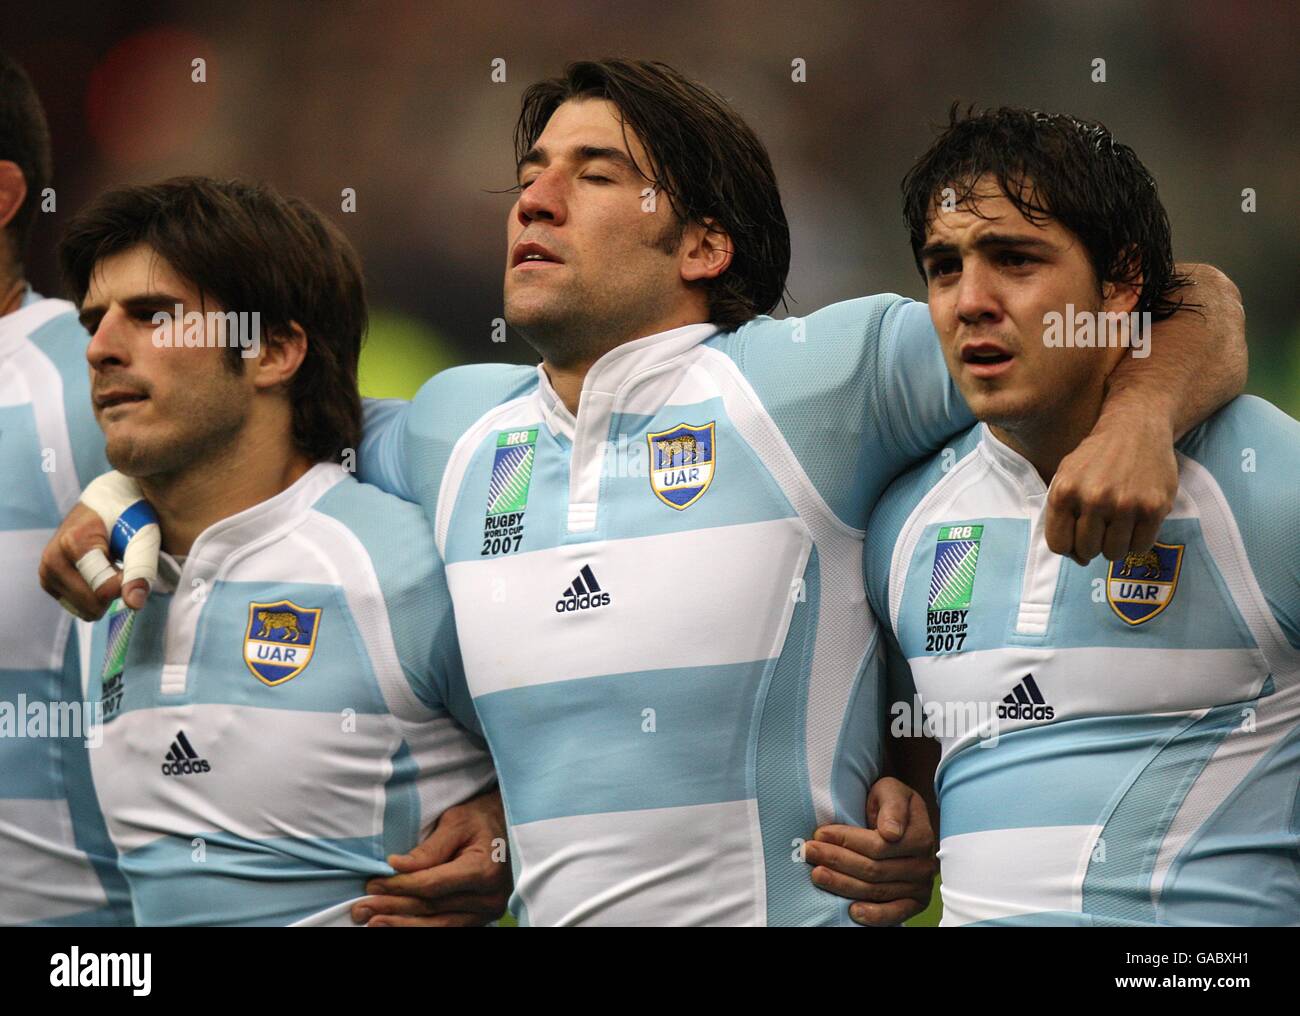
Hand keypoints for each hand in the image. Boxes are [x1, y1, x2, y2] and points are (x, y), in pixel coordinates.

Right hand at [38, 473, 156, 618]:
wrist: (105, 502)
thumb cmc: (128, 515)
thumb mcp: (143, 536)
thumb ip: (141, 568)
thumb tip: (134, 604)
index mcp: (72, 543)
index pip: (103, 589)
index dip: (127, 584)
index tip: (133, 563)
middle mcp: (51, 559)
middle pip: (92, 604)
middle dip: (115, 591)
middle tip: (121, 564)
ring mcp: (45, 572)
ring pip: (85, 609)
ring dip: (106, 594)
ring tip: (110, 565)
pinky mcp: (47, 582)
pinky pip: (79, 607)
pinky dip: (94, 596)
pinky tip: (99, 572)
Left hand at [351, 788, 509, 926]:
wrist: (512, 825)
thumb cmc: (483, 818)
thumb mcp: (457, 821)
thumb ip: (429, 848)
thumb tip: (396, 865)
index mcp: (483, 870)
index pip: (432, 886)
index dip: (399, 887)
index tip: (372, 883)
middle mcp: (488, 897)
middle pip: (431, 908)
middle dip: (392, 908)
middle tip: (360, 908)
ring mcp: (488, 911)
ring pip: (438, 924)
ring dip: (402, 925)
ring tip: (372, 923)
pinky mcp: (482, 917)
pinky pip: (448, 927)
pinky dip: (421, 927)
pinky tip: (398, 926)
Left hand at [805, 776, 937, 926]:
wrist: (901, 820)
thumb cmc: (890, 803)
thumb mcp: (891, 791)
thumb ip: (892, 806)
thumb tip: (891, 833)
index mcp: (920, 836)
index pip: (878, 845)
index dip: (847, 841)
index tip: (820, 833)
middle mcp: (923, 864)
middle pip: (874, 869)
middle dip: (838, 860)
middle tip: (810, 852)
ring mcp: (919, 886)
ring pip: (876, 890)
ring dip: (843, 885)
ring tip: (817, 874)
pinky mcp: (914, 903)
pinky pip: (895, 913)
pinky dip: (874, 916)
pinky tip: (852, 911)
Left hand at [1045, 413, 1177, 565]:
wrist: (1136, 428)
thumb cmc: (1096, 457)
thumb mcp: (1065, 476)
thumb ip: (1061, 515)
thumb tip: (1074, 556)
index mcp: (1065, 491)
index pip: (1059, 545)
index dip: (1068, 548)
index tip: (1078, 540)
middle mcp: (1093, 498)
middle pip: (1087, 550)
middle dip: (1093, 545)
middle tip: (1102, 528)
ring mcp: (1125, 503)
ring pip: (1114, 553)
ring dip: (1116, 545)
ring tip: (1118, 525)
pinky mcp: (1154, 507)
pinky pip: (1141, 546)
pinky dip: (1137, 541)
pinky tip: (1135, 523)